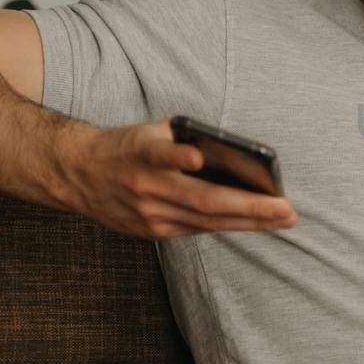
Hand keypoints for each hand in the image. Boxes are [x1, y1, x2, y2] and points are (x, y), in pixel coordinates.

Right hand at [57, 119, 297, 239]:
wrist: (77, 175)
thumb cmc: (125, 147)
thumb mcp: (148, 132)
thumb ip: (183, 139)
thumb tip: (231, 149)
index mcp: (140, 153)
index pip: (159, 154)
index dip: (177, 156)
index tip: (198, 157)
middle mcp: (144, 186)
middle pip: (202, 200)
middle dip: (249, 207)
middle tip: (286, 209)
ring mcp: (148, 214)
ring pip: (205, 221)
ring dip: (248, 221)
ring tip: (283, 218)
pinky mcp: (150, 231)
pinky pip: (197, 229)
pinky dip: (229, 224)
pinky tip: (258, 223)